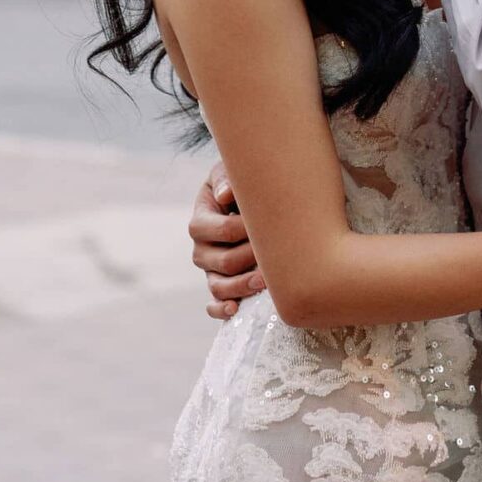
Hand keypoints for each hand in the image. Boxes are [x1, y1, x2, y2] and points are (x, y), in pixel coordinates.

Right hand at [189, 165, 266, 321]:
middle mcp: (201, 248)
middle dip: (251, 259)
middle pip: (223, 261)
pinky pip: (214, 304)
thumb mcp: (231, 172)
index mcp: (201, 220)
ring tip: (267, 282)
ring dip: (243, 286)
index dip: (246, 230)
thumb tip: (225, 196)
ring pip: (219, 286)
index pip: (222, 230)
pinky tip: (235, 309)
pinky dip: (221, 309)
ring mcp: (209, 270)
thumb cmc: (241, 185)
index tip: (272, 224)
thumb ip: (227, 180)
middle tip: (280, 254)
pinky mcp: (219, 286)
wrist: (245, 201)